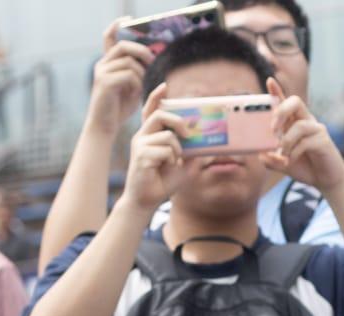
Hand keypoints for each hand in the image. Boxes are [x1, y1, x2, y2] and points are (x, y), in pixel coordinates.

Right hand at [87, 20, 154, 135]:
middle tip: (152, 61)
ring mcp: (102, 72)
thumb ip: (138, 73)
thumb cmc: (119, 108)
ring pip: (129, 62)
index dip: (116, 25)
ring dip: (141, 74)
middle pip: (124, 46)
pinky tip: (135, 94)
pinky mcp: (105, 82)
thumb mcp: (132, 87)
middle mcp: (102, 64)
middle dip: (141, 51)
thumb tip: (151, 60)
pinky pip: (128, 75)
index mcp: (108, 63)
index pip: (109, 37)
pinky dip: (136, 84)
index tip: (127, 19)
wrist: (104, 126)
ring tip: (140, 87)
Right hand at [121, 85, 189, 211]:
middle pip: (159, 115)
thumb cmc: (162, 182)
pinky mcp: (141, 156)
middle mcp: (142, 136)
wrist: (145, 201)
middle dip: (178, 121)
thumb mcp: (182, 164)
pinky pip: (164, 151)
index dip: (156, 97)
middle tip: (189, 133)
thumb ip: (191, 151)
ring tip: (174, 162)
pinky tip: (166, 169)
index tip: (165, 86)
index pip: (151, 110)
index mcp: (149, 135)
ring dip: (177, 150)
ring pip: (167, 136)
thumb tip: (204, 140)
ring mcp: (140, 145)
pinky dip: (171, 160)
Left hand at [260, 79, 343, 193]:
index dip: (278, 91)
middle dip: (281, 111)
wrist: (326, 180)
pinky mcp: (324, 140)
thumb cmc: (305, 167)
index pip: (286, 102)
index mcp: (295, 122)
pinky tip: (290, 161)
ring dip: (286, 142)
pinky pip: (306, 142)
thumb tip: (262, 155)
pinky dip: (294, 153)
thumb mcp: (283, 164)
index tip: (269, 81)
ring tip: (282, 155)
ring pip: (299, 126)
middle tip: (272, 129)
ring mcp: (317, 130)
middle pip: (295, 102)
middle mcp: (307, 121)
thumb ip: (271, 160)